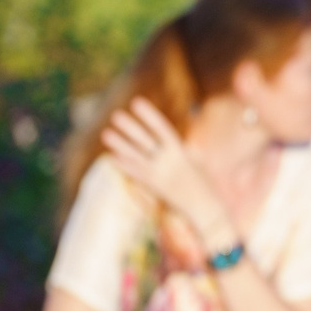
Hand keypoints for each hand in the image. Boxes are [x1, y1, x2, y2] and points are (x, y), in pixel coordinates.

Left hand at [103, 99, 237, 248]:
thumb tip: (177, 137)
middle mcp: (167, 162)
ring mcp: (159, 175)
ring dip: (120, 144)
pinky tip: (112, 157)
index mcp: (180, 151)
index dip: (149, 115)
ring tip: (106, 133)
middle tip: (115, 115)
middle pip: (144, 141)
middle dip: (130, 128)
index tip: (137, 102)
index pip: (162, 128)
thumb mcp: (197, 160)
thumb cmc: (204, 182)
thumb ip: (185, 148)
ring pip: (135, 157)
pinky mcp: (153, 188)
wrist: (204, 208)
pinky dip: (124, 165)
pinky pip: (135, 174)